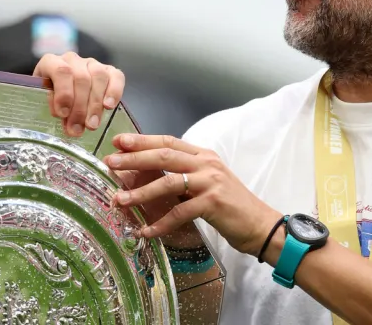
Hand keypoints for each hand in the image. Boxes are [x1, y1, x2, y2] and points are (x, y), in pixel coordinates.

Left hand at [33, 52, 124, 136]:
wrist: (62, 93)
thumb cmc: (51, 99)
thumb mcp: (45, 102)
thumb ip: (55, 109)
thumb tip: (70, 124)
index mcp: (51, 62)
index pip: (61, 71)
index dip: (64, 93)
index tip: (63, 114)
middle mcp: (72, 59)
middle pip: (81, 78)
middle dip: (80, 107)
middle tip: (77, 129)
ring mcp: (91, 63)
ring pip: (98, 77)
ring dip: (95, 104)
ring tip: (92, 125)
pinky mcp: (108, 70)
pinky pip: (116, 76)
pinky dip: (114, 92)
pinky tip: (109, 107)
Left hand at [104, 133, 282, 255]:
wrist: (260, 224)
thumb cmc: (231, 205)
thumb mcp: (207, 181)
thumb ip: (184, 174)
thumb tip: (148, 175)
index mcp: (203, 155)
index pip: (168, 141)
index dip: (142, 140)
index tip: (119, 141)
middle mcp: (206, 164)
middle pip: (164, 155)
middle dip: (134, 158)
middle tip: (111, 161)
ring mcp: (210, 182)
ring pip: (168, 183)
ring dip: (140, 192)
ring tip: (119, 199)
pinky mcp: (213, 203)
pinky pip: (179, 213)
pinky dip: (160, 223)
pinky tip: (146, 231)